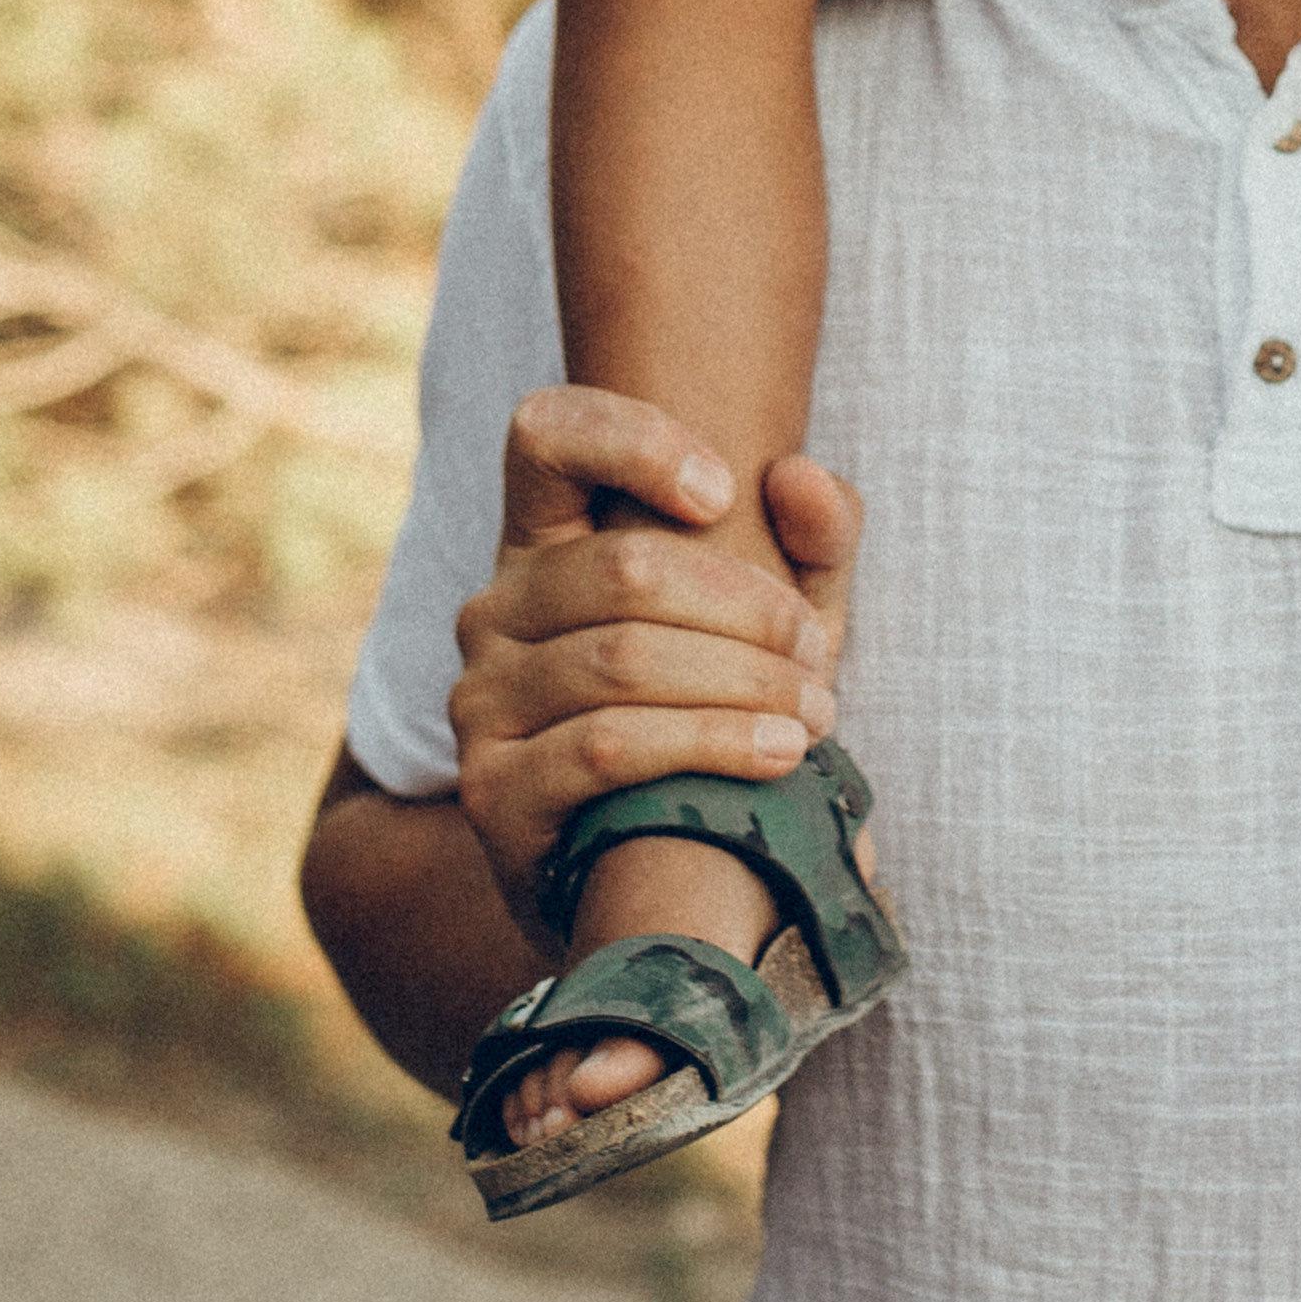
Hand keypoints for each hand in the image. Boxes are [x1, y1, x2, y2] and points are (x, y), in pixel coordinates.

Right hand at [448, 386, 860, 956]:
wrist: (651, 869)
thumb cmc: (718, 707)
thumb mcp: (777, 617)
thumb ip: (813, 537)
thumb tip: (797, 475)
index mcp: (545, 537)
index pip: (546, 431)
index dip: (634, 441)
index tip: (723, 490)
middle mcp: (494, 607)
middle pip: (625, 567)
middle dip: (748, 608)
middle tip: (819, 652)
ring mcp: (481, 700)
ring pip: (623, 660)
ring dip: (744, 684)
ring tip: (816, 712)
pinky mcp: (492, 793)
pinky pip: (608, 747)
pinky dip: (713, 745)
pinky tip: (778, 755)